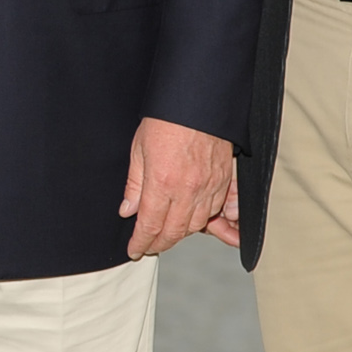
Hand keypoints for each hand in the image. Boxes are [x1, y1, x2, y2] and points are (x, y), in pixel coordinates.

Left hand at [121, 116, 234, 258]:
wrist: (199, 101)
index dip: (141, 242)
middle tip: (149, 246)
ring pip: (196, 225)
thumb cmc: (167, 120)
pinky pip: (213, 210)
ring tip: (167, 234)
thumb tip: (128, 209)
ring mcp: (208, 186)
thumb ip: (134, 184)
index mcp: (162, 183)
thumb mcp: (139, 149)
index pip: (150, 225)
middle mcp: (187, 190)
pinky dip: (200, 220)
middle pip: (174, 232)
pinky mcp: (223, 180)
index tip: (134, 249)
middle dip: (160, 244)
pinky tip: (189, 218)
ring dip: (180, 234)